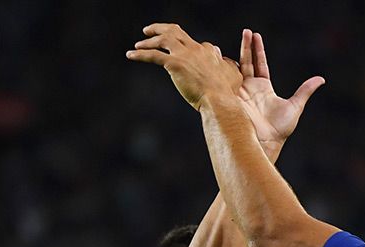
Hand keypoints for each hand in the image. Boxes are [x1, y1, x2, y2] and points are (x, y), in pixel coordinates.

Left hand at [126, 23, 241, 109]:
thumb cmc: (227, 93)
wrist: (219, 100)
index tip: (183, 52)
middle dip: (160, 28)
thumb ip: (229, 67)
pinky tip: (131, 55)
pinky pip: (153, 55)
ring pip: (162, 39)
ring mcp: (184, 55)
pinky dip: (140, 54)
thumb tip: (229, 63)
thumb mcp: (233, 76)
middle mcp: (195, 49)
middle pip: (175, 31)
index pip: (196, 43)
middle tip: (149, 31)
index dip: (188, 46)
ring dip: (148, 40)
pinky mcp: (174, 64)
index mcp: (208, 52)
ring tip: (138, 45)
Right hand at [234, 29, 324, 146]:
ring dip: (237, 52)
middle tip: (247, 31)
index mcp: (264, 88)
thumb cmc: (280, 128)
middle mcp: (251, 88)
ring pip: (236, 67)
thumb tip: (321, 79)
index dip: (258, 50)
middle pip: (247, 62)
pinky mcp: (231, 97)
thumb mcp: (295, 106)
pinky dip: (224, 67)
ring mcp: (240, 92)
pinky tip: (222, 55)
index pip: (260, 64)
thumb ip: (305, 91)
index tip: (256, 36)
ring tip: (241, 36)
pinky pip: (226, 79)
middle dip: (247, 46)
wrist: (266, 142)